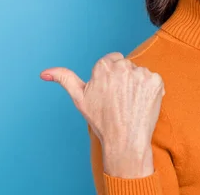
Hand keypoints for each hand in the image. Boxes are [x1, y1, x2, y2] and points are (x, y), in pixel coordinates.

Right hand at [40, 52, 165, 155]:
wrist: (125, 141)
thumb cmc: (101, 120)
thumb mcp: (80, 98)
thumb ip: (64, 79)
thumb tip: (44, 73)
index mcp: (103, 66)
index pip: (112, 60)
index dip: (112, 76)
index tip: (111, 91)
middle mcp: (122, 66)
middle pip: (126, 65)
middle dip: (124, 78)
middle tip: (121, 100)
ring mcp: (140, 73)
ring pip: (140, 72)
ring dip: (138, 84)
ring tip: (131, 103)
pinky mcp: (155, 81)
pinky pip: (154, 80)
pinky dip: (151, 90)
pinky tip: (143, 104)